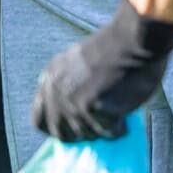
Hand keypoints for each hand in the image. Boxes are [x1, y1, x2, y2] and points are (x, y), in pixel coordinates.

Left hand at [31, 1, 172, 142]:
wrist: (133, 38)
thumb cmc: (116, 49)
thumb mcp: (79, 66)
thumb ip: (70, 90)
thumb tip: (74, 119)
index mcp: (49, 77)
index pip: (39, 119)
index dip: (57, 128)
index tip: (73, 130)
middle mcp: (54, 90)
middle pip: (60, 132)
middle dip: (81, 134)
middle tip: (100, 125)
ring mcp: (71, 100)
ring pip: (86, 134)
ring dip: (102, 129)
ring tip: (117, 112)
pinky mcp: (91, 107)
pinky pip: (106, 131)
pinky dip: (118, 128)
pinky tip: (126, 113)